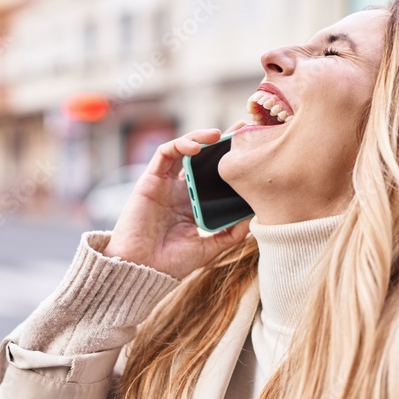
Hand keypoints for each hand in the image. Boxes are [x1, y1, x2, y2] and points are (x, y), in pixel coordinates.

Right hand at [102, 125, 250, 279]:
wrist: (143, 269)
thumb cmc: (171, 263)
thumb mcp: (209, 247)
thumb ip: (231, 233)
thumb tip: (256, 216)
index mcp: (194, 204)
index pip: (214, 175)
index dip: (230, 161)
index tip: (250, 150)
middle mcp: (180, 190)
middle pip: (202, 158)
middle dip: (220, 141)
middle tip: (241, 128)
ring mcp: (165, 184)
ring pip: (183, 150)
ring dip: (199, 138)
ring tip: (218, 135)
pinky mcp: (150, 180)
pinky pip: (164, 154)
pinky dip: (179, 145)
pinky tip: (195, 147)